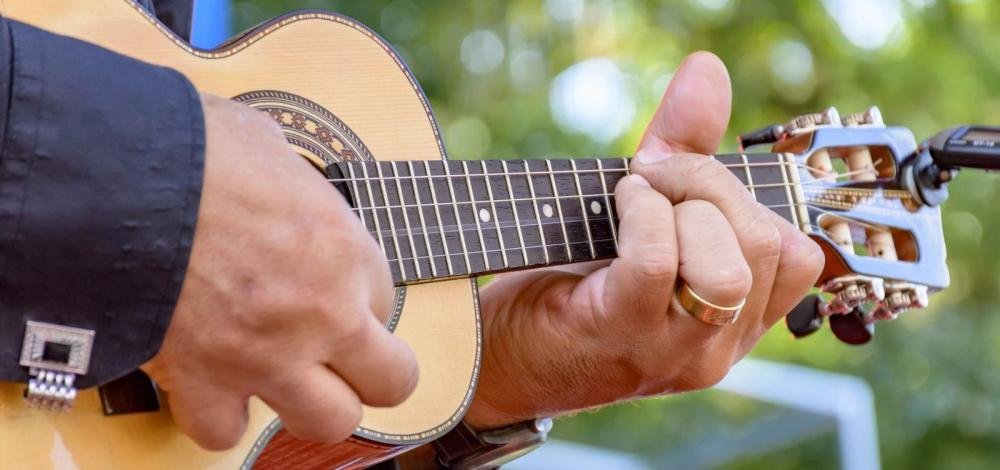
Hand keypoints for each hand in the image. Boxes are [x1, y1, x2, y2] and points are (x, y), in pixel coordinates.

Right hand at [141, 94, 417, 449]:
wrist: (116, 178)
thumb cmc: (189, 146)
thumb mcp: (265, 144)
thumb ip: (289, 183)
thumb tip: (274, 185)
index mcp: (344, 248)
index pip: (385, 298)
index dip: (356, 295)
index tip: (328, 287)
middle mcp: (322, 312)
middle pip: (393, 380)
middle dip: (373, 371)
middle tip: (341, 356)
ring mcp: (268, 355)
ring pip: (330, 421)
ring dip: (311, 403)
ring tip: (284, 377)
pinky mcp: (203, 380)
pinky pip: (224, 431)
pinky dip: (217, 415)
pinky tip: (210, 387)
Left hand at [464, 52, 823, 427]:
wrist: (499, 352)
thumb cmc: (572, 283)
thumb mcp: (642, 217)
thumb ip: (683, 149)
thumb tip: (706, 69)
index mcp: (736, 322)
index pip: (797, 257)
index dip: (750, 199)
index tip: (685, 179)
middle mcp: (719, 346)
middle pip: (769, 249)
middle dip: (712, 187)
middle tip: (654, 177)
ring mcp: (675, 353)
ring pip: (728, 265)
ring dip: (681, 205)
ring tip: (634, 196)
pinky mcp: (623, 338)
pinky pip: (658, 262)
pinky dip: (641, 213)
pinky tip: (619, 202)